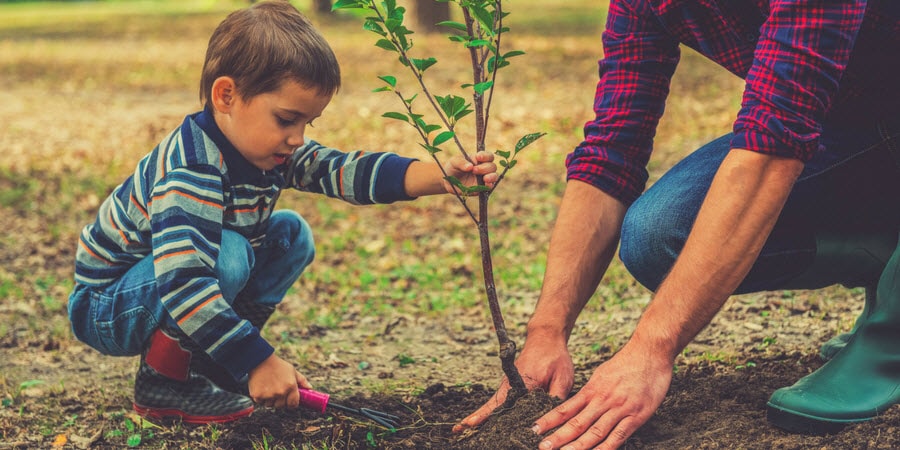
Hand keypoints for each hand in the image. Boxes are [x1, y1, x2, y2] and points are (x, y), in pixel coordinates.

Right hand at [247, 354, 311, 408]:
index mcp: (291, 386)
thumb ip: (302, 381)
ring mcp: (269, 395)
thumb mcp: (292, 371)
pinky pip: (261, 402)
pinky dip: (261, 397)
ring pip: (270, 405)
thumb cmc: (278, 365)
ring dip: (270, 400)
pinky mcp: (258, 396)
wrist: (260, 360)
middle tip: (277, 391)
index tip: (289, 401)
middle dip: (280, 401)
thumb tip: (310, 388)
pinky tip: (261, 387)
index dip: (292, 403)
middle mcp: (280, 392)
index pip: (293, 404)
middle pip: (281, 406)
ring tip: (269, 388)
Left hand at [442, 151, 497, 194]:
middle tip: (474, 170)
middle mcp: (483, 168)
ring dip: (491, 176)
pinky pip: (489, 187)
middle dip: (485, 168)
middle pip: (492, 166)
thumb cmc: (452, 167)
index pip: (488, 156)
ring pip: (494, 176)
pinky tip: (486, 185)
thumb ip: (461, 162)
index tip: (478, 157)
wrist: (447, 181)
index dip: (486, 156)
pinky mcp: (481, 188)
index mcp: (478, 159)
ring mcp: (483, 178)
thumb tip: (470, 166)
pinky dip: (489, 186)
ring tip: (485, 178)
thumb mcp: (454, 162)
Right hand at [453, 333, 573, 431]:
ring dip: (481, 417)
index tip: (470, 423)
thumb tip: (550, 420)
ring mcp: (508, 385)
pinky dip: (489, 412)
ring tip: (463, 429)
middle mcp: (510, 385)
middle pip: (491, 406)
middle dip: (475, 418)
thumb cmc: (555, 357)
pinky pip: (499, 402)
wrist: (546, 338)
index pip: (501, 403)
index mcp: (522, 383)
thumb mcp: (563, 379)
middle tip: (458, 430)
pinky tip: (483, 422)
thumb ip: (556, 400)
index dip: (486, 415)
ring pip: (493, 405)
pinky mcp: (511, 386)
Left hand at [531, 342, 672, 449]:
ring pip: (595, 432)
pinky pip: (618, 436)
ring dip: (578, 446)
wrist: (650, 351)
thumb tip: (579, 403)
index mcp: (592, 389)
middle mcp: (602, 400)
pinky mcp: (636, 416)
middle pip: (577, 423)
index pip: (566, 408)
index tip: (535, 429)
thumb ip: (591, 391)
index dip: (549, 420)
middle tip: (543, 447)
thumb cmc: (627, 362)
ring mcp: (619, 408)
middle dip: (558, 437)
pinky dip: (605, 448)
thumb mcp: (602, 373)